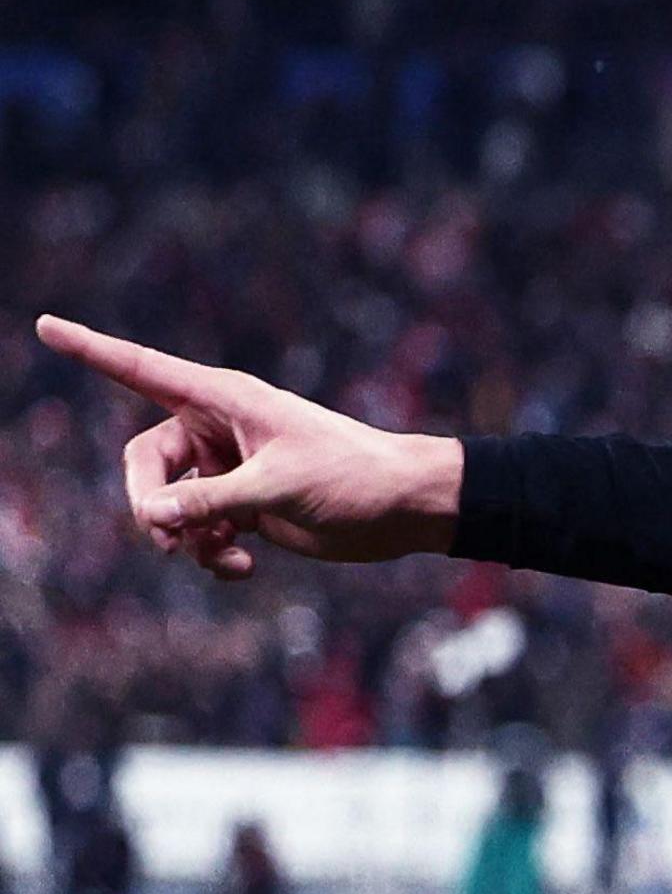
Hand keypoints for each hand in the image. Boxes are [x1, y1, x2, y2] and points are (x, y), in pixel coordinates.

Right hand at [36, 314, 463, 577]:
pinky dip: (210, 553)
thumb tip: (154, 516)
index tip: (44, 326)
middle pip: (143, 463)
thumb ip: (212, 502)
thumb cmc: (353, 478)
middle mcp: (217, 428)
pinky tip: (243, 568)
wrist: (405, 509)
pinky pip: (198, 531)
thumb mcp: (278, 488)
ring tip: (219, 556)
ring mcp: (227, 468)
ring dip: (183, 538)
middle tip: (170, 536)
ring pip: (167, 504)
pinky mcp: (243, 504)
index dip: (90, 349)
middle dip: (149, 504)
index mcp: (224, 399)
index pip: (141, 370)